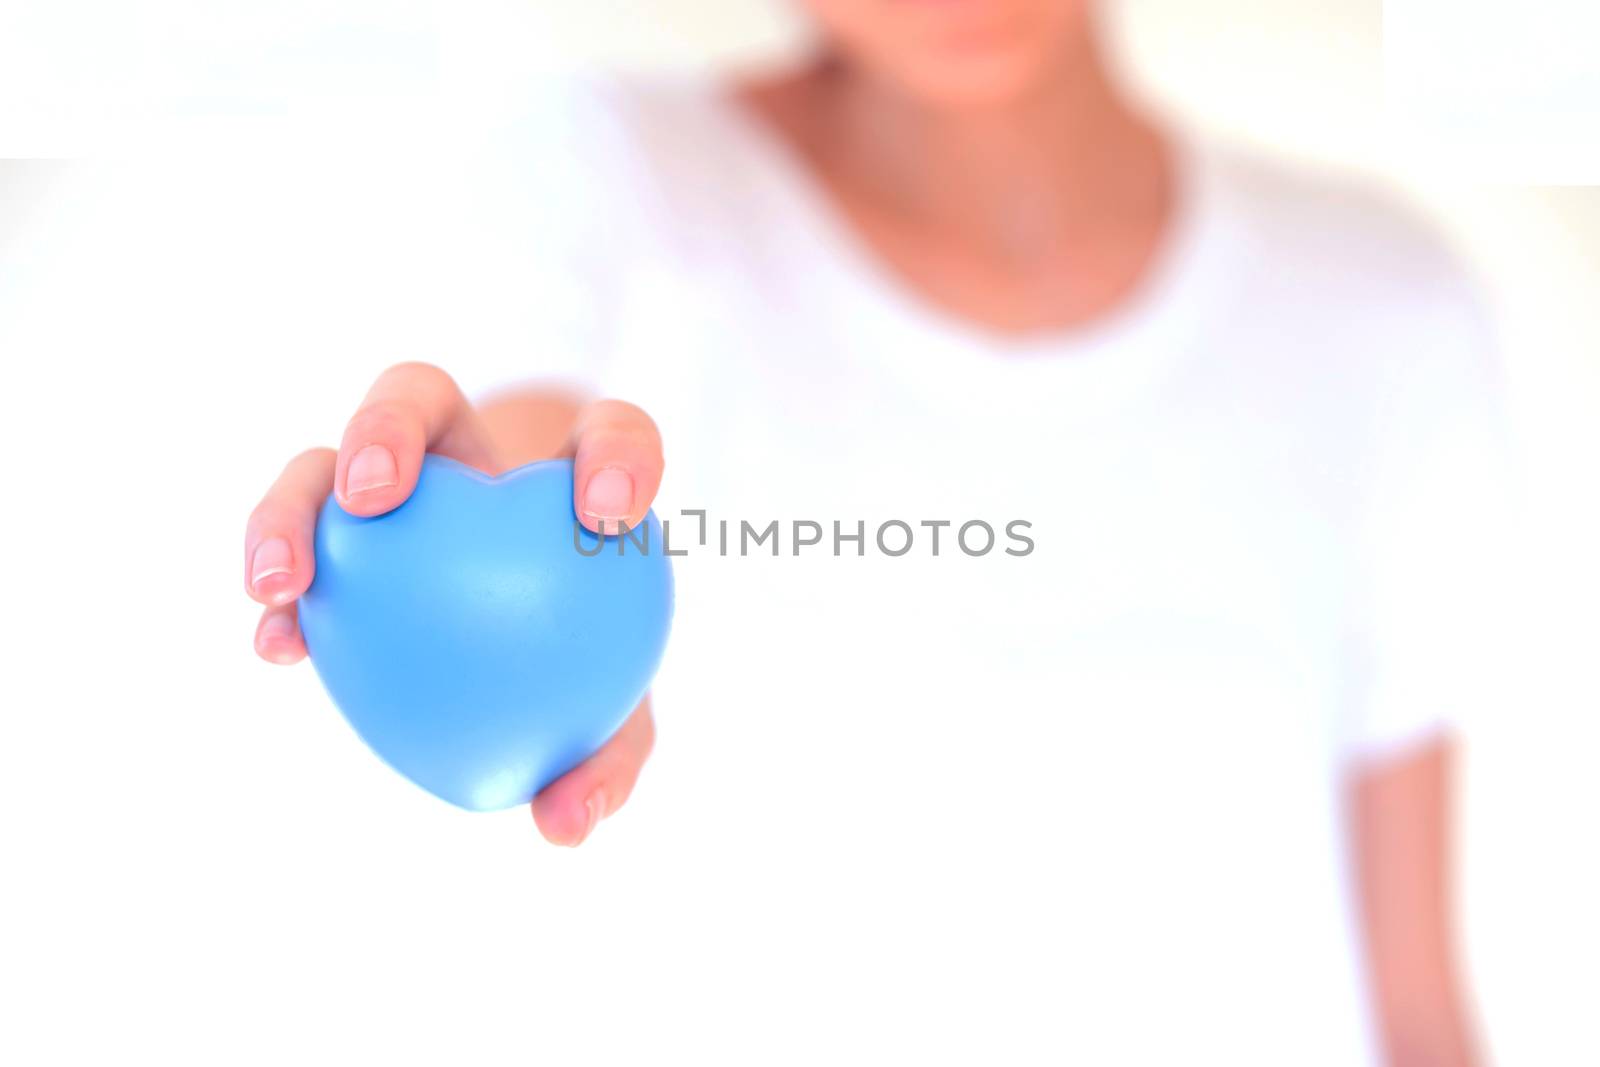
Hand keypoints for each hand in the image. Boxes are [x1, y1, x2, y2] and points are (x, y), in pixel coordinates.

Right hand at [243, 362, 663, 844]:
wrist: (516, 662)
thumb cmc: (580, 676)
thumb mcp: (609, 721)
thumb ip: (604, 761)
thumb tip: (562, 827)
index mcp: (564, 481)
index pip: (607, 435)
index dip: (616, 455)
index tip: (609, 515)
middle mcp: (467, 461)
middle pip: (418, 398)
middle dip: (385, 425)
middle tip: (371, 496)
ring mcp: (384, 492)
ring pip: (323, 461)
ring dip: (291, 509)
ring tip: (281, 582)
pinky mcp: (327, 540)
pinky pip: (292, 549)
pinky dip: (281, 592)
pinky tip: (278, 647)